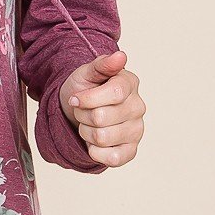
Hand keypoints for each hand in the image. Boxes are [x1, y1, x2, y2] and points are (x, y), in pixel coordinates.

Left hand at [59, 49, 144, 167]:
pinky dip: (95, 151)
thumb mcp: (86, 72)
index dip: (89, 98)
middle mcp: (138, 107)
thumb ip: (102, 64)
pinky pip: (112, 158)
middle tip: (82, 110)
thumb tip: (121, 56)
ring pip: (103, 138)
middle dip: (83, 115)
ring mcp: (137, 130)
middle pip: (102, 118)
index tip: (75, 98)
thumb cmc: (84, 88)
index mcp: (130, 83)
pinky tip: (94, 142)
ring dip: (86, 132)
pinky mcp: (131, 150)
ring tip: (88, 124)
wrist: (79, 109)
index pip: (115, 93)